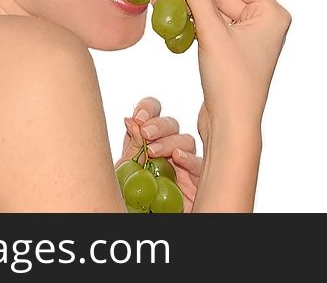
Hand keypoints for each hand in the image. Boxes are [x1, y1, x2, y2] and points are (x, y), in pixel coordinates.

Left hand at [116, 97, 201, 211]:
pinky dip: (190, 159)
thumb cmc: (132, 199)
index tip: (137, 117)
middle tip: (145, 132)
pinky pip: (200, 164)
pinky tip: (178, 158)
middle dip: (158, 124)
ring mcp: (184, 164)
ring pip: (186, 140)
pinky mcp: (196, 182)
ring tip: (153, 152)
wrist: (143, 219)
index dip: (148, 108)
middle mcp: (168, 149)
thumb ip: (132, 147)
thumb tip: (131, 119)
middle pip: (172, 124)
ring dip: (170, 141)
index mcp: (149, 141)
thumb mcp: (126, 171)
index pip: (153, 114)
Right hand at [156, 0, 290, 136]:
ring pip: (214, 7)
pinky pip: (211, 23)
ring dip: (189, 2)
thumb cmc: (231, 83)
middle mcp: (263, 20)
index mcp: (271, 13)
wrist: (230, 126)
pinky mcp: (231, 48)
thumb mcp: (212, 33)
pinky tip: (172, 15)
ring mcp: (247, 35)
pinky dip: (192, 18)